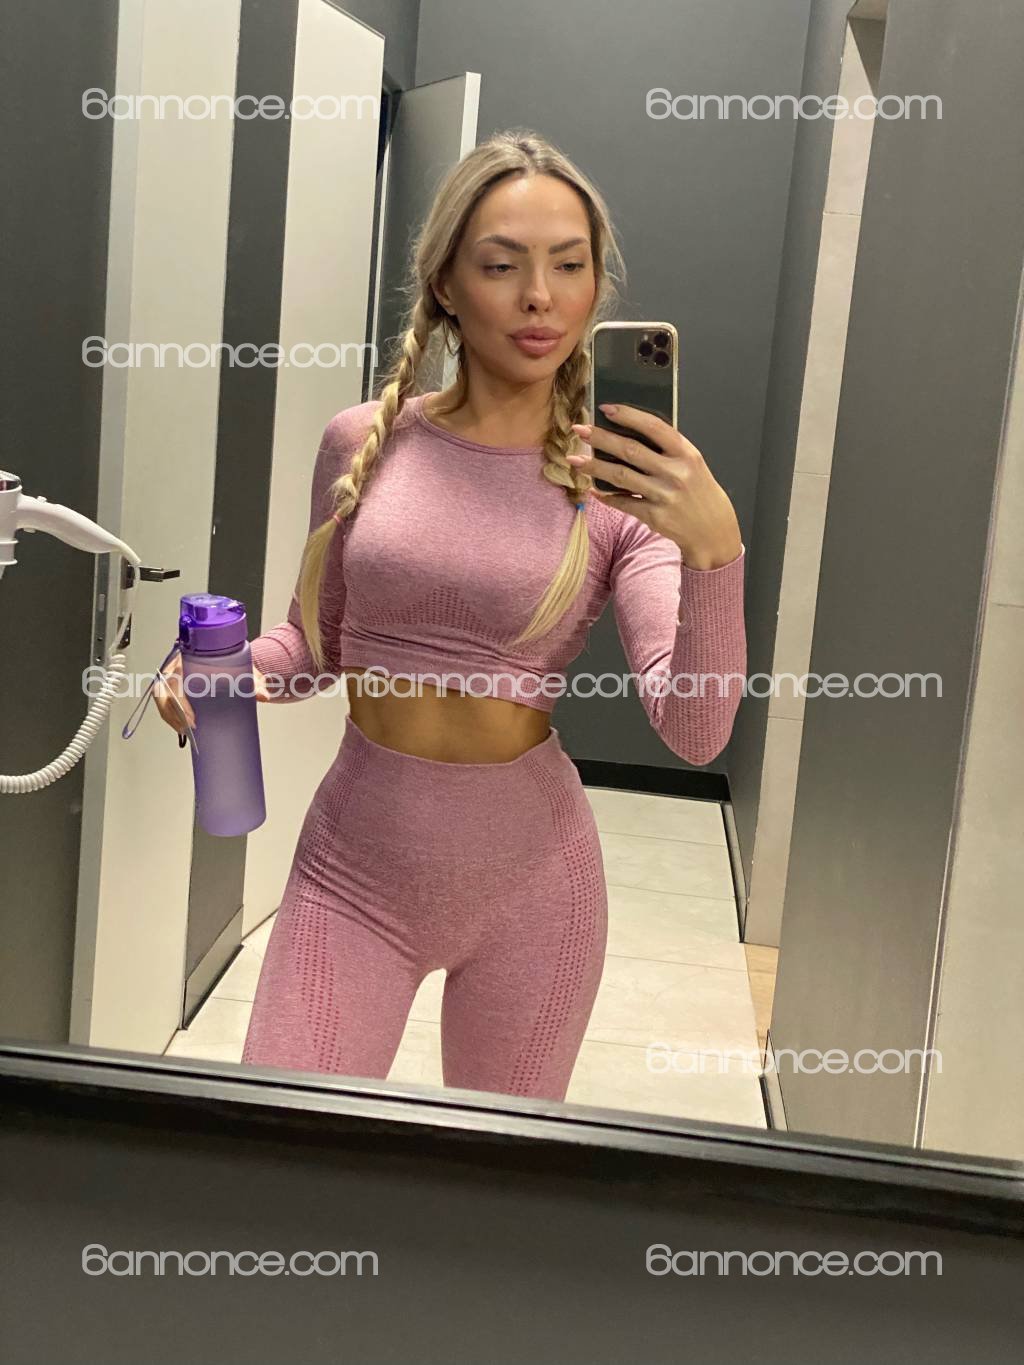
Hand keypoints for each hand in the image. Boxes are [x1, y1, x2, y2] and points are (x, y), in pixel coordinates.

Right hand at [154, 653, 270, 737]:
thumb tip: (263, 696)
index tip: (192, 719)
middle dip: (173, 713)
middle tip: (190, 728)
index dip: (180, 702)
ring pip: (160, 697)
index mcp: (189, 658)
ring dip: (170, 717)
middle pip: (163, 691)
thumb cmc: (233, 661)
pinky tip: (182, 727)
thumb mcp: (244, 669)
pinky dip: (171, 716)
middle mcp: (176, 665)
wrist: (231, 657)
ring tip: (186, 731)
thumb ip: (254, 681)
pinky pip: (164, 701)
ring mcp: (172, 675)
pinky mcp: (173, 684)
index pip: (176, 680)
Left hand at [568, 403, 742, 568]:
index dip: (628, 416)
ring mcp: (664, 495)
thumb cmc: (697, 491)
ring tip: (575, 460)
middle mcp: (676, 473)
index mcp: (686, 453)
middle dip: (601, 438)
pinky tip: (593, 490)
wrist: (712, 529)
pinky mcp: (655, 517)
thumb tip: (627, 432)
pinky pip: (623, 503)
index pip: (654, 427)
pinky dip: (606, 496)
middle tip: (580, 430)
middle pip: (630, 450)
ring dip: (594, 467)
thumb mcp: (691, 463)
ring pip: (621, 477)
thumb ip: (666, 448)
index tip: (606, 409)